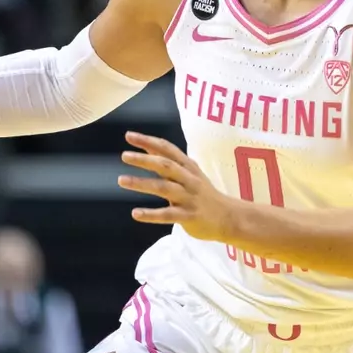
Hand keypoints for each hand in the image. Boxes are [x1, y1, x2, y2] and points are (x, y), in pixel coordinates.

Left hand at [120, 132, 237, 243]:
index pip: (167, 149)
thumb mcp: (189, 173)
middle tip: (124, 156)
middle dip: (145, 160)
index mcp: (188, 167)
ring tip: (122, 180)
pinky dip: (151, 214)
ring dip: (142, 183)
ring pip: (164, 188)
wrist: (230, 217)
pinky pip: (168, 215)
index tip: (129, 136)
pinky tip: (135, 213)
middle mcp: (189, 180)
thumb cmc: (204, 193)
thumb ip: (169, 161)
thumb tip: (146, 146)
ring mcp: (189, 198)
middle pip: (165, 166)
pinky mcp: (189, 216)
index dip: (148, 141)